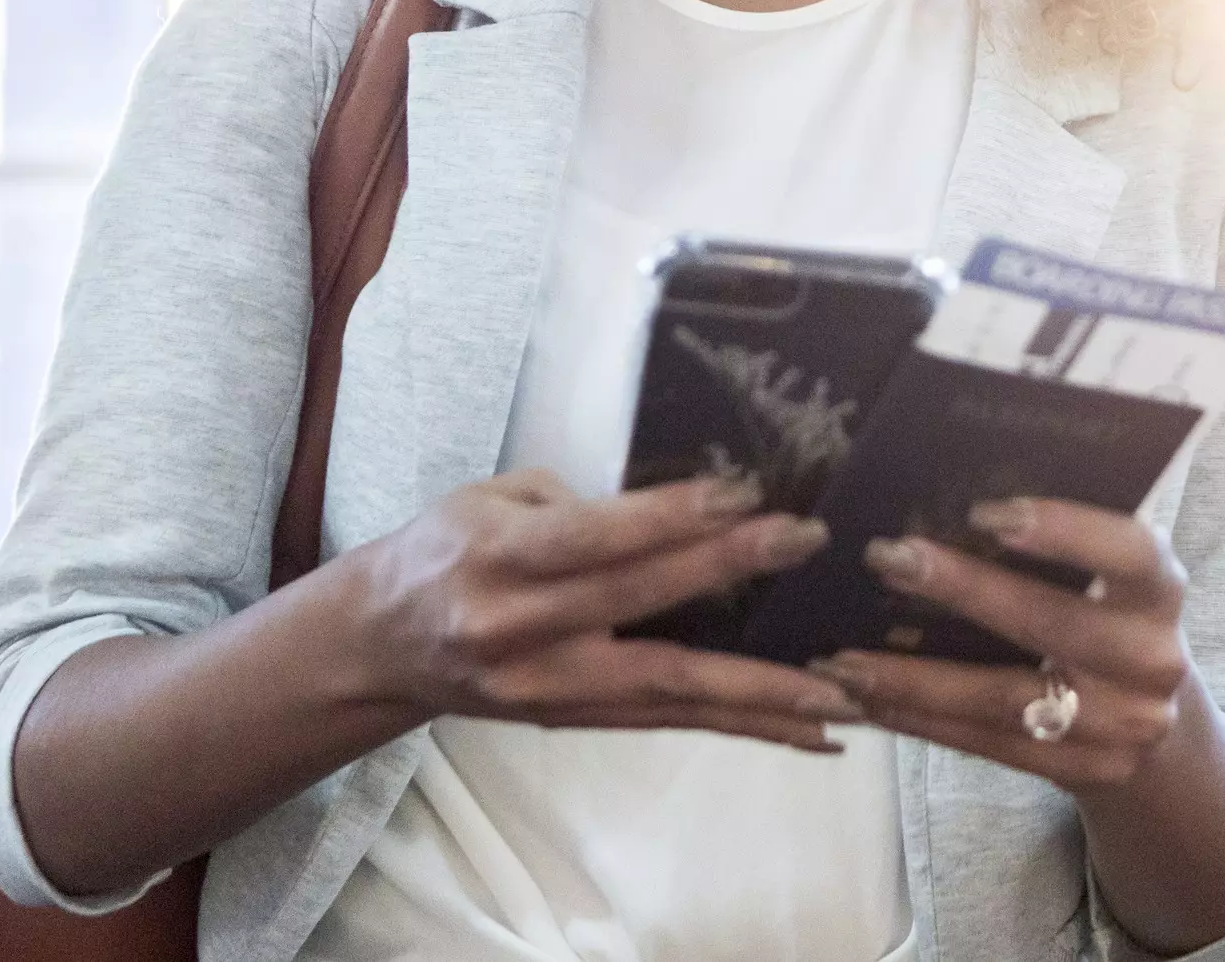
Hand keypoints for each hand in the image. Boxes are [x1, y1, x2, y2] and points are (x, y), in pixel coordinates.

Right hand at [339, 468, 859, 751]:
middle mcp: (523, 631)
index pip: (593, 539)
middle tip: (806, 541)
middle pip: (639, 603)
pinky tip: (810, 731)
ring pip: (668, 688)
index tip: (742, 492)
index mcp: (498, 558)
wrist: (384, 644)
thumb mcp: (492, 496)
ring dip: (759, 689)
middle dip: (727, 570)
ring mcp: (552, 688)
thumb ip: (575, 502)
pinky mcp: (575, 720)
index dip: (668, 517)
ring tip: (839, 687)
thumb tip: (668, 509)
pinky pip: (671, 723)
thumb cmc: (447, 549)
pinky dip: (744, 726)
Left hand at [808, 498, 1190, 788]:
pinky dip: (922, 720)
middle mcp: (1151, 659)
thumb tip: (941, 484)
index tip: (986, 512)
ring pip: (1005, 700)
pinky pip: (989, 745)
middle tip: (886, 557)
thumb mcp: (1105, 573)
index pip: (1130, 550)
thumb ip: (1055, 539)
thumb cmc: (1104, 612)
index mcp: (1159, 589)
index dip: (1065, 530)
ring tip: (841, 659)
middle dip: (963, 589)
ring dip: (915, 678)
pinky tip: (868, 700)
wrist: (1156, 721)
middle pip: (1052, 625)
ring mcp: (1121, 727)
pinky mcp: (1083, 773)